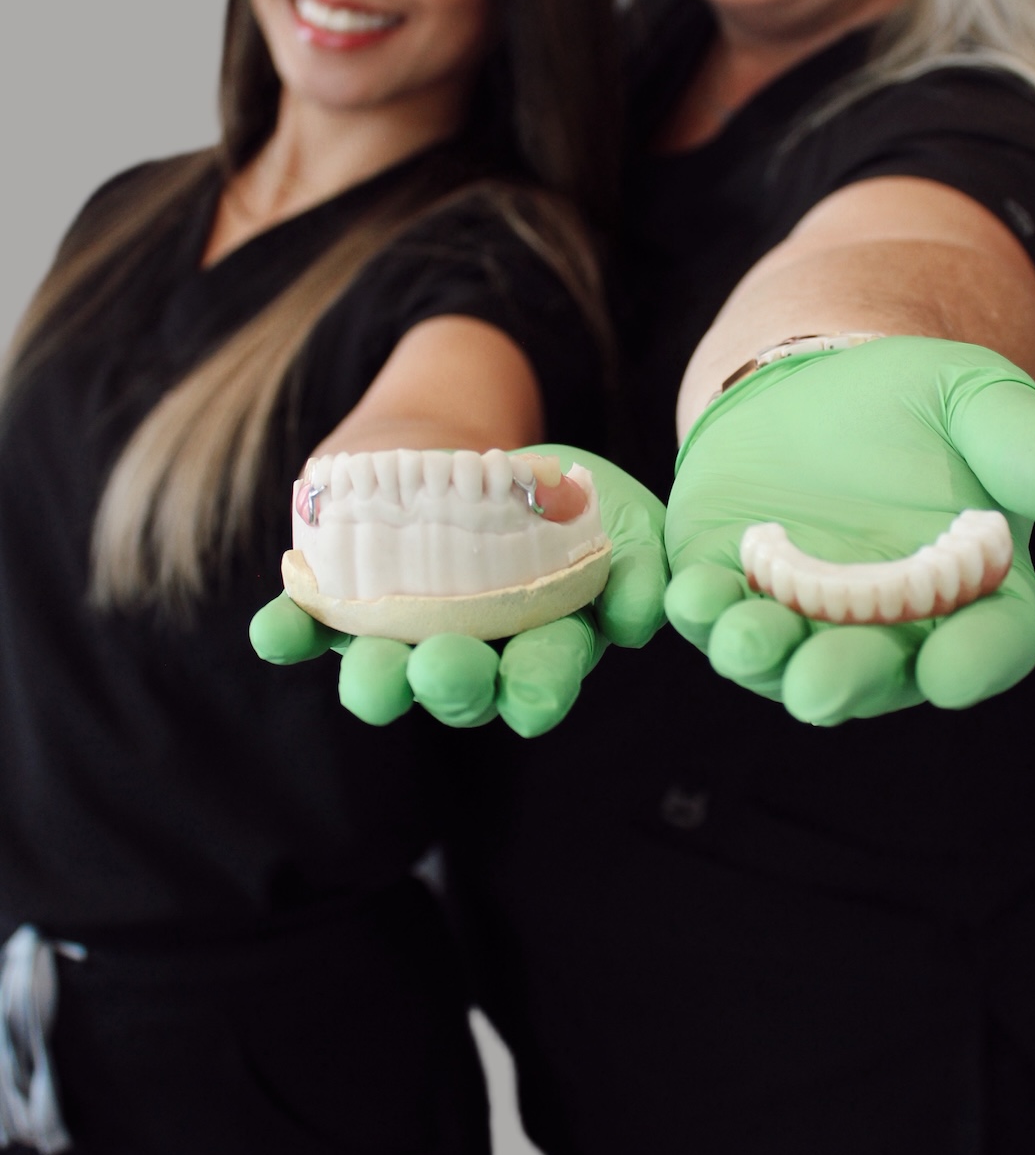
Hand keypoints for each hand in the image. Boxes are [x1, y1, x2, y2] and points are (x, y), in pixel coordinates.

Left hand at [249, 447, 665, 737]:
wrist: (482, 456)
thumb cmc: (570, 507)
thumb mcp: (625, 526)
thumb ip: (639, 575)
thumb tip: (640, 617)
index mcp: (539, 651)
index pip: (540, 681)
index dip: (537, 691)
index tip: (532, 698)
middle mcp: (467, 656)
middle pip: (457, 689)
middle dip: (450, 684)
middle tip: (443, 666)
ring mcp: (399, 635)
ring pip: (380, 675)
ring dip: (373, 679)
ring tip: (371, 669)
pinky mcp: (340, 602)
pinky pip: (306, 625)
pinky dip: (287, 631)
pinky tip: (275, 629)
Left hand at [663, 338, 1034, 723]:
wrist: (813, 383)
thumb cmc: (914, 401)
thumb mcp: (979, 400)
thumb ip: (1032, 449)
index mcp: (973, 591)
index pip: (990, 643)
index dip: (974, 663)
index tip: (952, 676)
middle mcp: (891, 625)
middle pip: (878, 671)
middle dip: (845, 679)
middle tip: (818, 688)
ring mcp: (804, 617)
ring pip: (786, 658)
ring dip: (763, 657)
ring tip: (743, 640)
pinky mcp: (730, 588)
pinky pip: (716, 615)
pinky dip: (702, 613)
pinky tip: (691, 596)